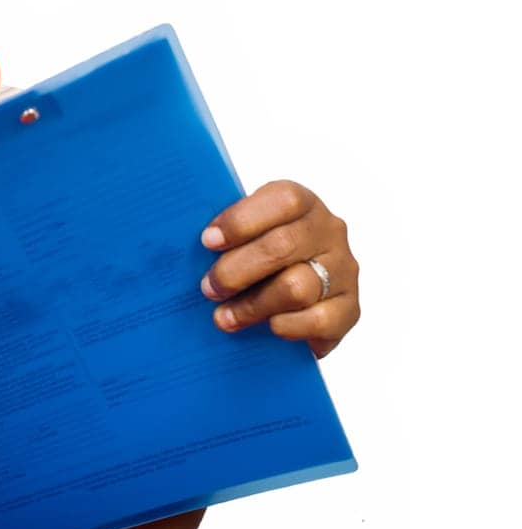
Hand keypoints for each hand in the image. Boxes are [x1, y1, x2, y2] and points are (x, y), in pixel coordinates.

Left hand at [199, 180, 359, 358]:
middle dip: (236, 271)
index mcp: (303, 203)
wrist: (303, 289)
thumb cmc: (260, 253)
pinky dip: (287, 326)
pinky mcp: (351, 308)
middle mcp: (330, 232)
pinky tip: (268, 328)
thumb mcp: (248, 232)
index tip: (207, 241)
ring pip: (296, 287)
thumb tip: (176, 244)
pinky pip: (318, 320)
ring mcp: (344, 270)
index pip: (283, 201)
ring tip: (224, 317)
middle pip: (282, 247)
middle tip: (208, 288)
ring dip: (252, 305)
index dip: (241, 220)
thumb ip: (228, 232)